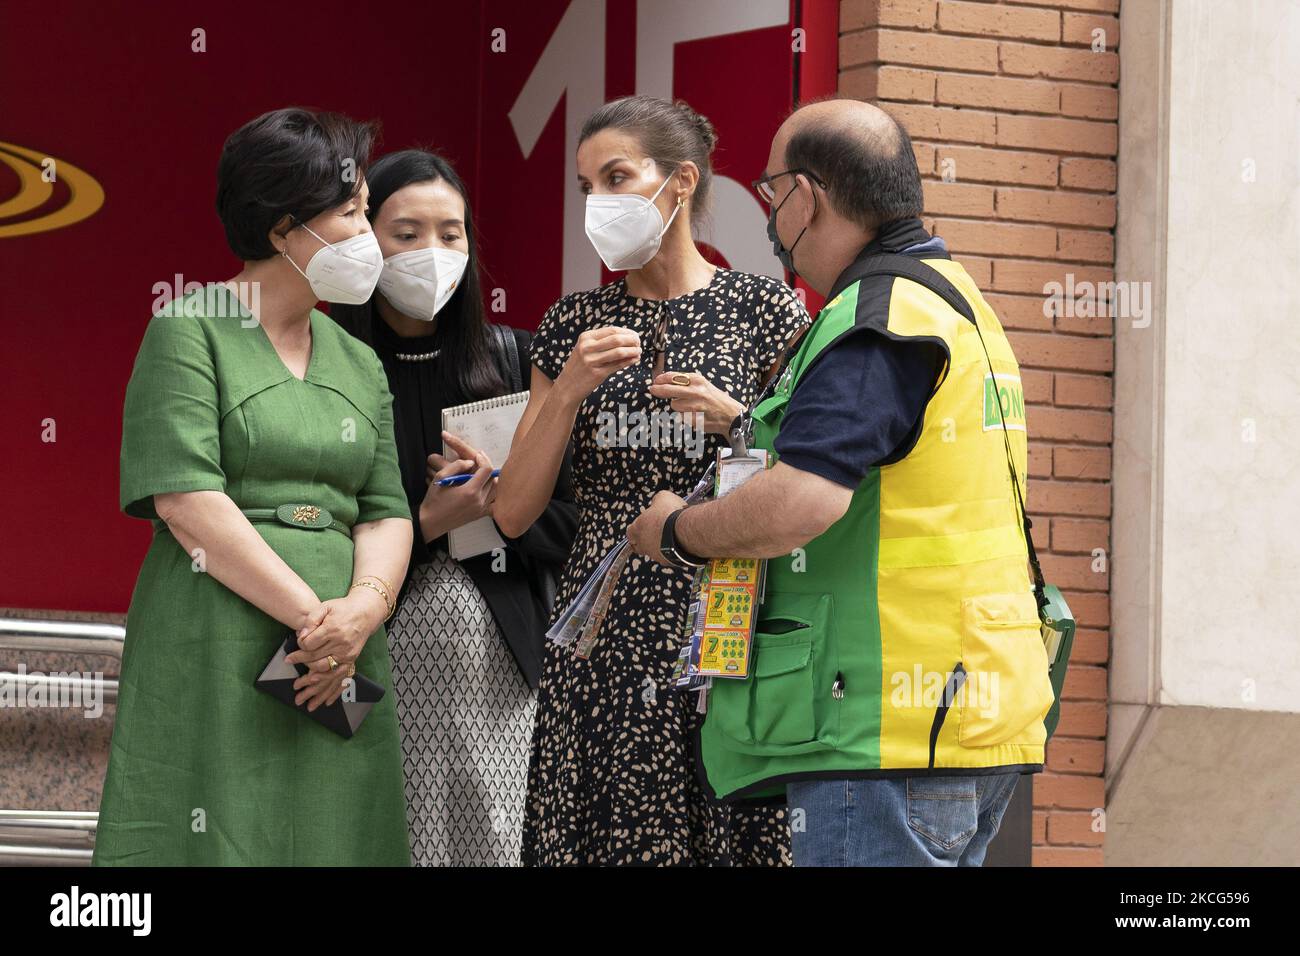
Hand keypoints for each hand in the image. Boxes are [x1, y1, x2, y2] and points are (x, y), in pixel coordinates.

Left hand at [286, 592, 385, 710]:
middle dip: (300, 666)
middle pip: (315, 660)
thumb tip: (300, 636)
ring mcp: (347, 654)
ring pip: (326, 673)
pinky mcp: (351, 660)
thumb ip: (311, 620)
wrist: (365, 613)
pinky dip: (331, 691)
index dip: (299, 648)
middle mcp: (341, 644)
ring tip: (300, 695)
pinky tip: (323, 702)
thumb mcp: (325, 607)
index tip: (293, 651)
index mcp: (333, 629)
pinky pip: (340, 678)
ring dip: (312, 686)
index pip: (309, 644)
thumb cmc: (342, 609)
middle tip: (290, 670)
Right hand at [419, 432, 497, 540]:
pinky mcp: (479, 514)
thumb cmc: (433, 501)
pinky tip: (481, 488)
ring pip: (495, 489)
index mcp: (470, 491)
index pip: (487, 470)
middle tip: (478, 463)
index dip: (483, 459)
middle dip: (486, 468)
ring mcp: (481, 509)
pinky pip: (492, 501)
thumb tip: (470, 462)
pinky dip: (490, 492)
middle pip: (493, 478)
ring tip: (479, 474)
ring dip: (490, 479)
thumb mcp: (440, 477)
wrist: (431, 523)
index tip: (477, 456)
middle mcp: (479, 501)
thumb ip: (457, 466)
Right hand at [555, 326, 641, 403]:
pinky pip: (618, 365)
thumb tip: (627, 336)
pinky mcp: (597, 373)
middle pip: (617, 339)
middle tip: (639, 343)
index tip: (635, 336)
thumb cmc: (580, 366)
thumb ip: (602, 341)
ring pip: (619, 352)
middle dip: (632, 340)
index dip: (627, 332)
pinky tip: (635, 360)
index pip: (612, 330)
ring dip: (633, 351)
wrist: (567, 386)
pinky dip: (629, 361)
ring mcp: (591, 361)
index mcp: (585, 337)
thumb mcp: (585, 349)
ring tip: (639, 351)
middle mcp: (587, 347)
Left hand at [627, 490, 687, 566]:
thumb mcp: (662, 497)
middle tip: (657, 531)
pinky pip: (668, 557)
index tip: (644, 523)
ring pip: (654, 552)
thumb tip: (658, 501)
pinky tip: (679, 544)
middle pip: (639, 545)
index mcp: (637, 529)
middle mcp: (643, 544)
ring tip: (671, 536)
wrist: (685, 531)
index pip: (630, 532)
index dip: (637, 527)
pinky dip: (672, 551)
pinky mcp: (668, 561)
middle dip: (647, 538)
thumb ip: (656, 500)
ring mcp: (655, 555)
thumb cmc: (671, 515)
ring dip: (660, 545)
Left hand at [649, 371, 743, 433]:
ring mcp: (694, 406)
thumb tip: (664, 380)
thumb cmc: (715, 399)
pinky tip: (695, 415)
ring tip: (690, 406)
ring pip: (674, 405)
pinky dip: (685, 416)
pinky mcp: (693, 419)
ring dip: (678, 406)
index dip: (661, 379)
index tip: (655, 381)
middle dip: (658, 390)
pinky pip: (681, 416)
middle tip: (652, 389)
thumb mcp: (703, 384)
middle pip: (668, 390)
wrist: (730, 415)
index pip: (673, 377)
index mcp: (697, 380)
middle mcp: (695, 391)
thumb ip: (686, 382)